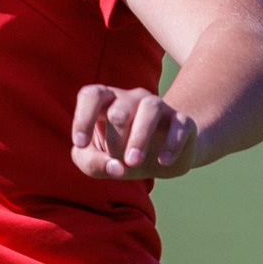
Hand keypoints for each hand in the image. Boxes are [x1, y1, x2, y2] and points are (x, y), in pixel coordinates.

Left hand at [70, 84, 198, 182]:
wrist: (161, 159)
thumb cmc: (119, 154)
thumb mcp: (96, 162)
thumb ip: (92, 163)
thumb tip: (116, 167)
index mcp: (106, 104)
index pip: (92, 95)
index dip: (83, 117)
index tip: (80, 143)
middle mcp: (132, 99)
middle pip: (118, 110)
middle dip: (115, 139)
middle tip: (117, 160)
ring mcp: (158, 107)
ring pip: (150, 108)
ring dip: (140, 137)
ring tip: (133, 162)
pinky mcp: (182, 121)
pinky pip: (179, 124)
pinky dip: (171, 144)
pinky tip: (163, 161)